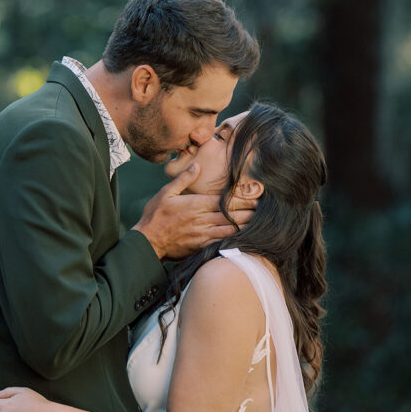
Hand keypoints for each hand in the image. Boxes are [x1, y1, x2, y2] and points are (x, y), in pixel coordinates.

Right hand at [133, 164, 254, 259]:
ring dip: (244, 225)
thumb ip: (183, 179)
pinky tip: (243, 238)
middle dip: (248, 211)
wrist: (147, 241)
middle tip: (263, 209)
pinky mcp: (200, 246)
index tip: (255, 196)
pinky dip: (233, 240)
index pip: (224, 200)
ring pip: (229, 229)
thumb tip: (197, 166)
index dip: (241, 199)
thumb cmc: (155, 215)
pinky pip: (221, 243)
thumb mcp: (166, 192)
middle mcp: (202, 219)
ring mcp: (202, 234)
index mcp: (196, 204)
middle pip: (231, 215)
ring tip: (258, 222)